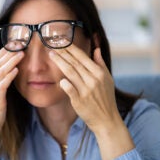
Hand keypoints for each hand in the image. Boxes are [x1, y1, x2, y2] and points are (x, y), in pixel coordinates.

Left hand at [49, 45, 134, 159]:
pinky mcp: (79, 101)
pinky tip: (60, 79)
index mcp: (99, 73)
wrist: (106, 119)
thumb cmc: (106, 97)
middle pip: (75, 63)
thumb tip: (96, 49)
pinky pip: (69, 89)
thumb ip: (100, 63)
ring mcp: (85, 90)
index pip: (83, 57)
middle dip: (63, 53)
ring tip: (52, 55)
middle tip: (53, 45)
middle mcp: (93, 80)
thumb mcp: (107, 79)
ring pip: (70, 73)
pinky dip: (65, 83)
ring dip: (60, 62)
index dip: (72, 48)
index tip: (63, 41)